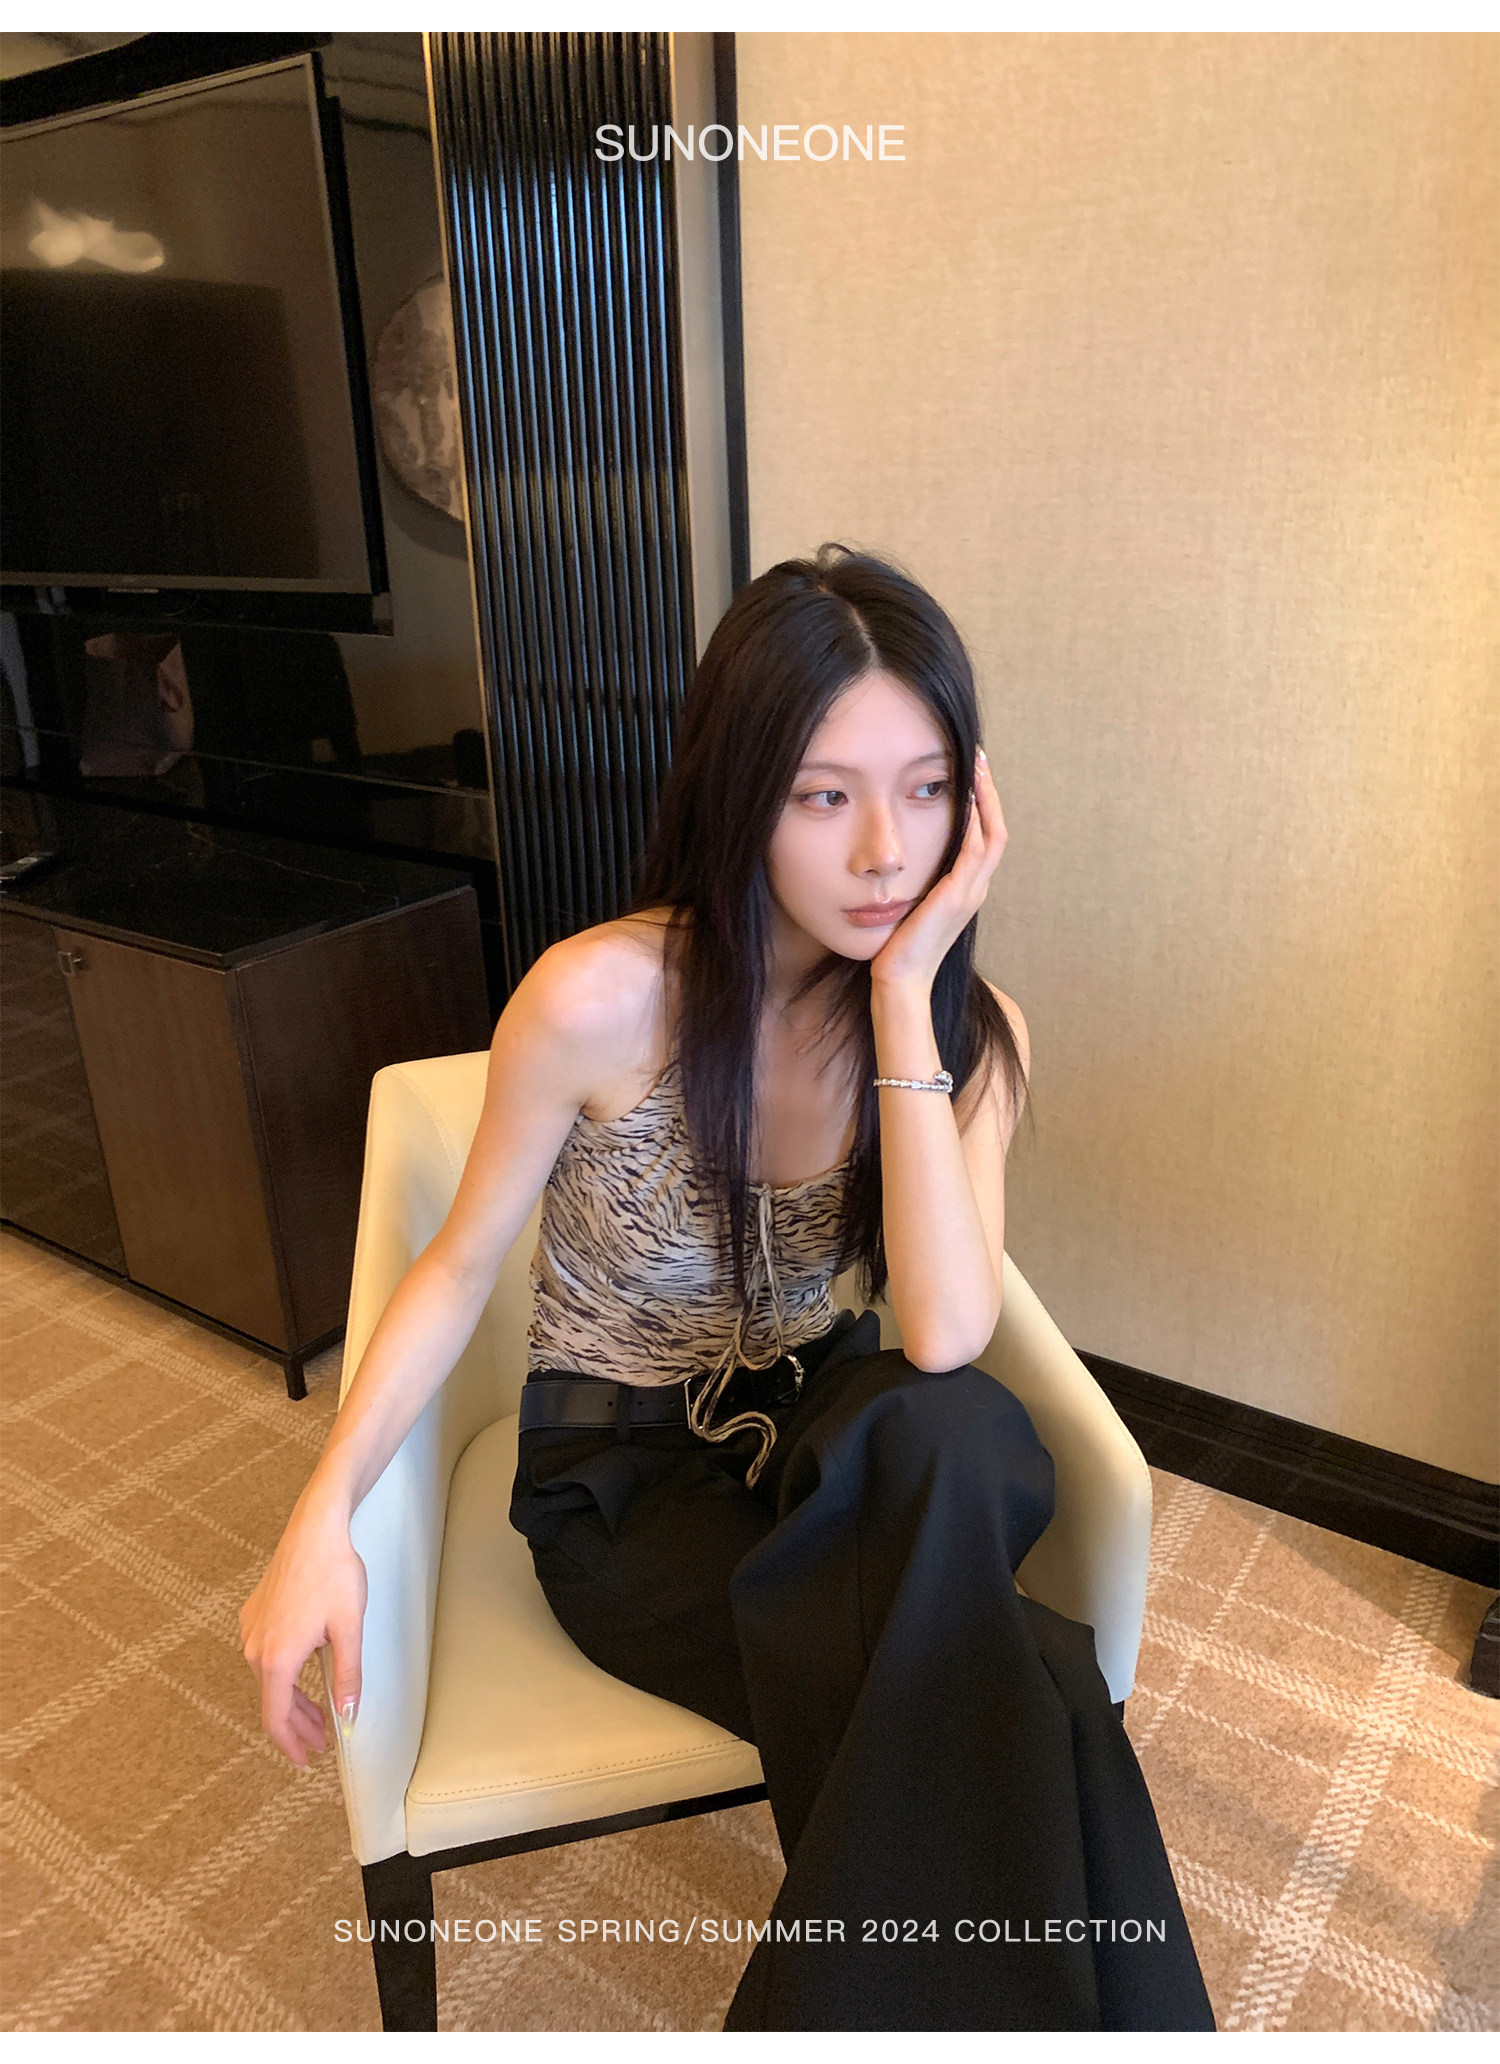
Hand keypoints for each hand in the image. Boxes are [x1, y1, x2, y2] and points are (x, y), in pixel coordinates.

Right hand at [239, 1497, 367, 1767]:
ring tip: (319, 1713)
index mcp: (275, 1658)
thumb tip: (348, 1715)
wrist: (315, 1528)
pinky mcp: (254, 1614)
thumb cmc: (333, 1574)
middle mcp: (254, 1647)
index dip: (290, 1744)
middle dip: (297, 1724)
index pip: (276, 1718)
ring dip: (292, 1700)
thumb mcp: (349, 1629)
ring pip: (268, 1679)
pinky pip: (265, 1656)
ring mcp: (251, 1629)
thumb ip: (348, 1676)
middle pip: (272, 1701)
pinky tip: (305, 1674)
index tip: (304, 1760)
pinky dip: (284, 1675)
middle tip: (322, 1740)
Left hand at [869, 747, 1007, 992]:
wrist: (899, 981)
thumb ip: (914, 880)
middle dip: (988, 790)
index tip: (969, 772)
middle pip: (996, 828)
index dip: (982, 803)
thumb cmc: (896, 948)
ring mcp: (971, 893)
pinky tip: (964, 794)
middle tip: (978, 755)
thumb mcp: (908, 904)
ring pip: (992, 833)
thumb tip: (895, 855)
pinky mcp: (957, 896)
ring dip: (985, 796)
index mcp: (966, 889)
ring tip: (975, 764)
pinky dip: (974, 820)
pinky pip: (975, 848)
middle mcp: (975, 888)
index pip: (984, 836)